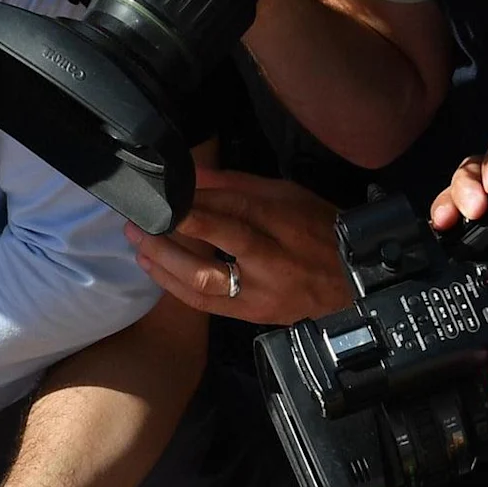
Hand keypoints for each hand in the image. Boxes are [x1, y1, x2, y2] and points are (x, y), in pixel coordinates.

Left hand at [126, 170, 353, 323]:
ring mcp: (260, 290)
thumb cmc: (317, 230)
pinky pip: (205, 303)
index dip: (196, 200)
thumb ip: (239, 184)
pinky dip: (173, 285)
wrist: (349, 283)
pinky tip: (152, 267)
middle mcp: (273, 258)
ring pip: (204, 278)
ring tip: (138, 241)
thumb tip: (196, 173)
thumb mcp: (288, 195)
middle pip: (219, 239)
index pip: (235, 205)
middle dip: (173, 227)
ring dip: (164, 258)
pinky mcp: (250, 313)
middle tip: (139, 217)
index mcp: (286, 221)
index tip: (165, 192)